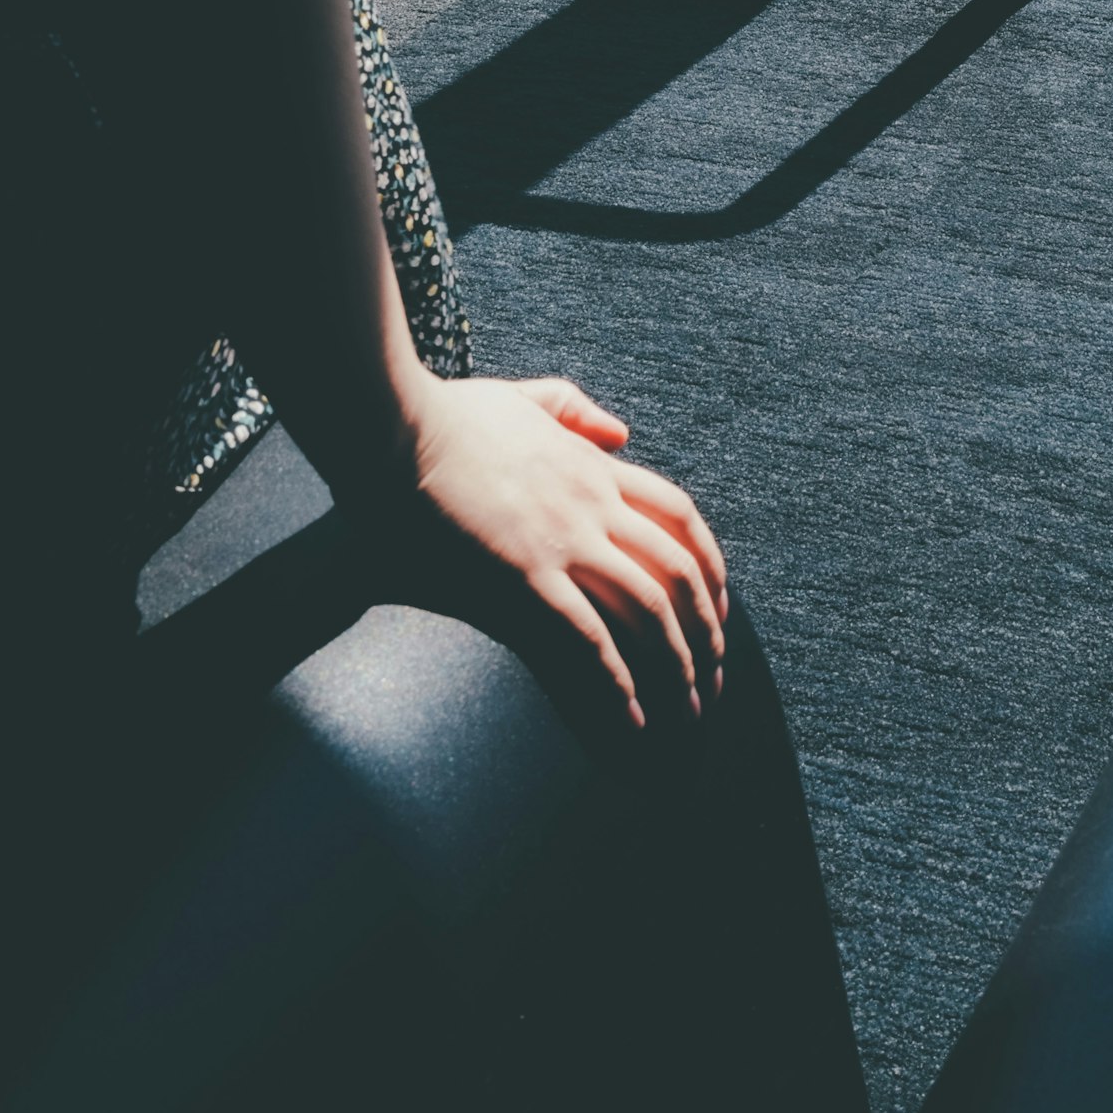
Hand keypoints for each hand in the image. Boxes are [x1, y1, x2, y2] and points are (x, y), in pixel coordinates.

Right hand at [399, 374, 727, 728]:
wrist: (392, 430)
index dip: (710, 562)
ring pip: (649, 608)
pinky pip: (588, 637)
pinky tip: (633, 716)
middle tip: (717, 670)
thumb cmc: (441, 416)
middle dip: (708, 627)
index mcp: (593, 465)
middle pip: (679, 570)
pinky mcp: (524, 575)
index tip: (721, 601)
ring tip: (690, 707)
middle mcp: (593, 503)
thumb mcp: (518, 397)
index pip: (679, 514)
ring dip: (678, 664)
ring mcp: (563, 540)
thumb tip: (622, 432)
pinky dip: (618, 681)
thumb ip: (571, 407)